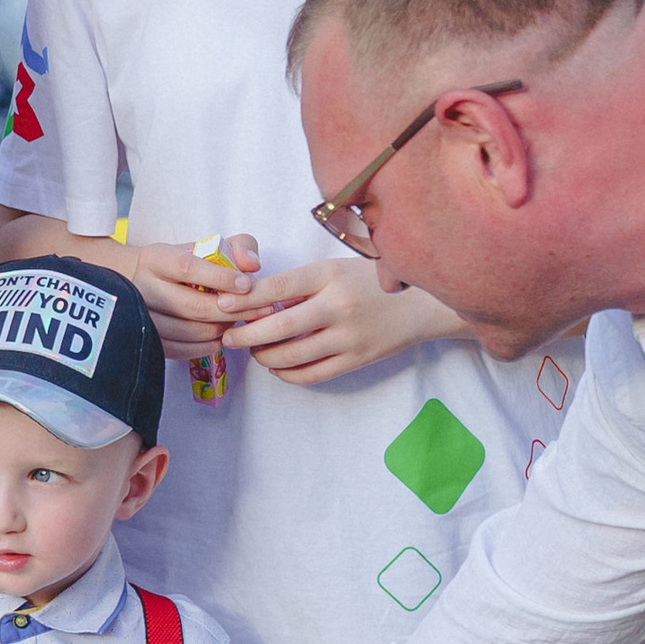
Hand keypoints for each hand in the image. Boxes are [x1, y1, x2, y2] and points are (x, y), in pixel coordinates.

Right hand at [115, 232, 263, 352]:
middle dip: (231, 311)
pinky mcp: (149, 341)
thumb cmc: (194, 264)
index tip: (247, 285)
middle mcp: (142, 287)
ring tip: (238, 320)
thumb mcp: (216, 246)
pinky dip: (209, 345)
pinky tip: (222, 333)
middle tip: (257, 310)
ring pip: (190, 331)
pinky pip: (183, 350)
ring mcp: (142, 317)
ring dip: (222, 328)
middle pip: (192, 306)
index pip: (187, 268)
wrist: (159, 284)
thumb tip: (252, 265)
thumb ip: (240, 247)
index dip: (220, 278)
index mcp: (155, 258)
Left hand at [227, 255, 441, 383]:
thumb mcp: (336, 269)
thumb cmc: (371, 282)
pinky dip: (287, 374)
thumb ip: (301, 283)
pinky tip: (277, 366)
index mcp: (330, 275)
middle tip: (229, 338)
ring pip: (292, 355)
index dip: (246, 299)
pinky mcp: (356, 360)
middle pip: (279, 326)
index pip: (278, 287)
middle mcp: (338, 306)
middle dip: (246, 335)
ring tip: (254, 351)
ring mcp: (348, 336)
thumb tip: (256, 299)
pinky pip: (311, 375)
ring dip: (264, 356)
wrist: (421, 304)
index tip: (223, 305)